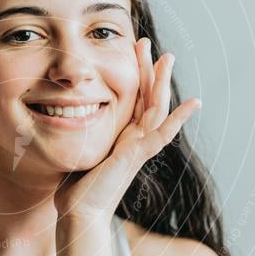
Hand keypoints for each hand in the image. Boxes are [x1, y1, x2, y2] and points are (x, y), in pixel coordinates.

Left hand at [53, 38, 201, 221]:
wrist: (79, 213)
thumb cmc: (74, 187)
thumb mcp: (77, 148)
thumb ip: (78, 131)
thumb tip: (61, 113)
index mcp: (121, 136)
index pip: (132, 98)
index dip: (134, 74)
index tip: (131, 50)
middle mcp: (133, 139)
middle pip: (146, 97)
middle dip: (148, 69)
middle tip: (147, 43)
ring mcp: (138, 148)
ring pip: (156, 109)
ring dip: (162, 83)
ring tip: (168, 58)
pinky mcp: (137, 157)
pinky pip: (162, 135)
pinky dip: (178, 120)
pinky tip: (193, 104)